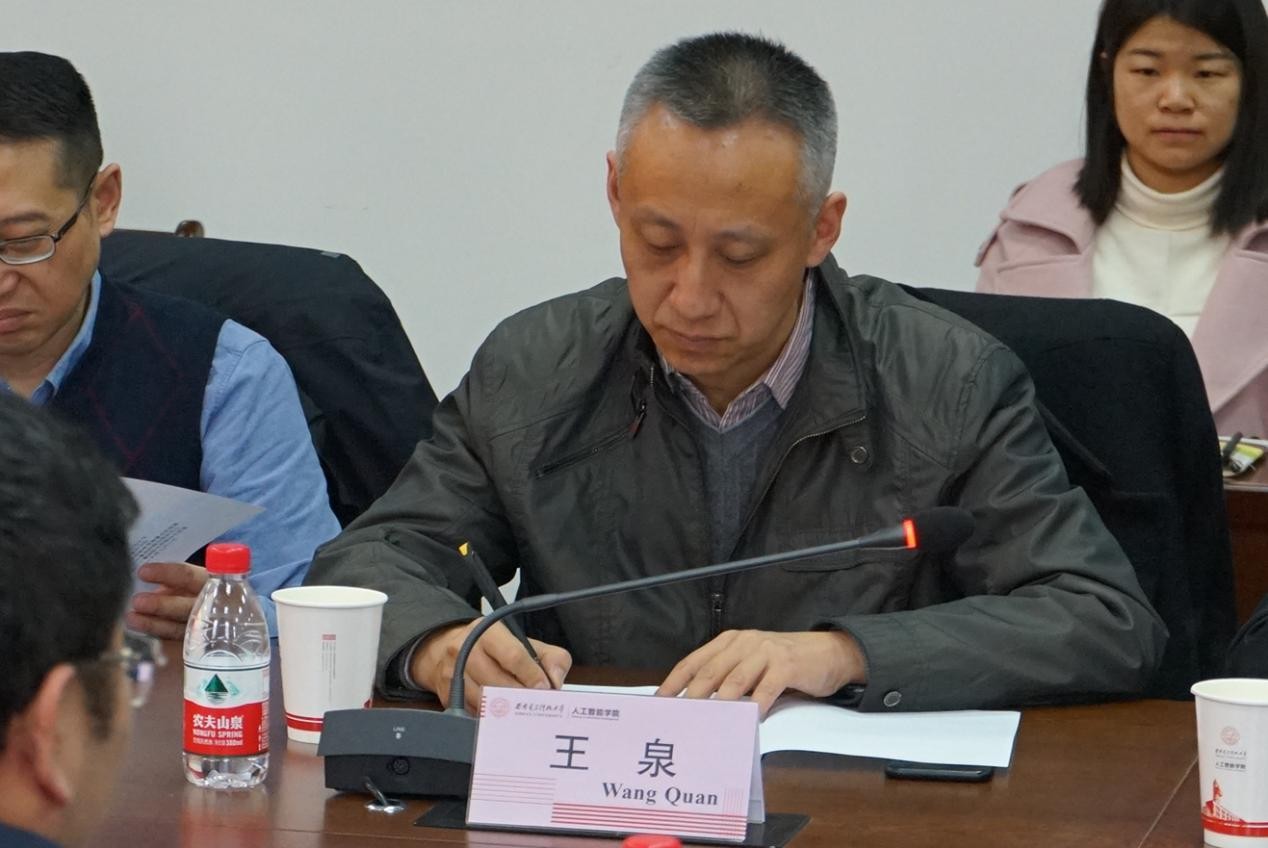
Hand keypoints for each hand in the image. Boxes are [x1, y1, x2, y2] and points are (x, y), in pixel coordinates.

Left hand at [127, 561, 208, 639]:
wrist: (225, 608)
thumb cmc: (203, 587)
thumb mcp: (195, 578)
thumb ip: (177, 580)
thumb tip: (151, 585)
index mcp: (216, 582)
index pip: (189, 576)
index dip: (166, 574)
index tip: (143, 572)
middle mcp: (215, 604)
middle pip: (188, 606)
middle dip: (161, 605)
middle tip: (137, 601)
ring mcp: (209, 625)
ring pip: (182, 627)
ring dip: (154, 624)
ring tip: (132, 619)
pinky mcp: (199, 641)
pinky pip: (178, 639)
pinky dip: (159, 633)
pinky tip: (142, 628)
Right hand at [413, 618, 572, 713]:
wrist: (449, 649)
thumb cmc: (495, 648)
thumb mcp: (525, 643)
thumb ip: (551, 657)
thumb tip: (555, 681)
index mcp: (489, 633)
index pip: (513, 656)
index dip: (532, 675)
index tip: (545, 689)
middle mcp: (466, 650)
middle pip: (498, 682)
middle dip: (522, 697)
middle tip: (537, 706)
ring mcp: (452, 674)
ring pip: (485, 702)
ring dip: (508, 711)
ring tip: (523, 713)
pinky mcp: (446, 695)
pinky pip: (474, 713)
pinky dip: (492, 719)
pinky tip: (504, 718)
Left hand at [656, 629, 866, 717]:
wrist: (829, 652)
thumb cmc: (784, 663)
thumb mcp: (752, 662)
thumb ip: (728, 676)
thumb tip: (698, 706)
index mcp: (730, 641)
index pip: (694, 662)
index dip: (674, 682)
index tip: (660, 703)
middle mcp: (744, 643)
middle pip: (710, 672)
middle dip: (692, 697)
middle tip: (679, 719)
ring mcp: (765, 652)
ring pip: (735, 680)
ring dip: (719, 704)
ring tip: (706, 724)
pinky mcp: (787, 665)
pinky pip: (767, 688)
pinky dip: (756, 705)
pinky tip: (749, 720)